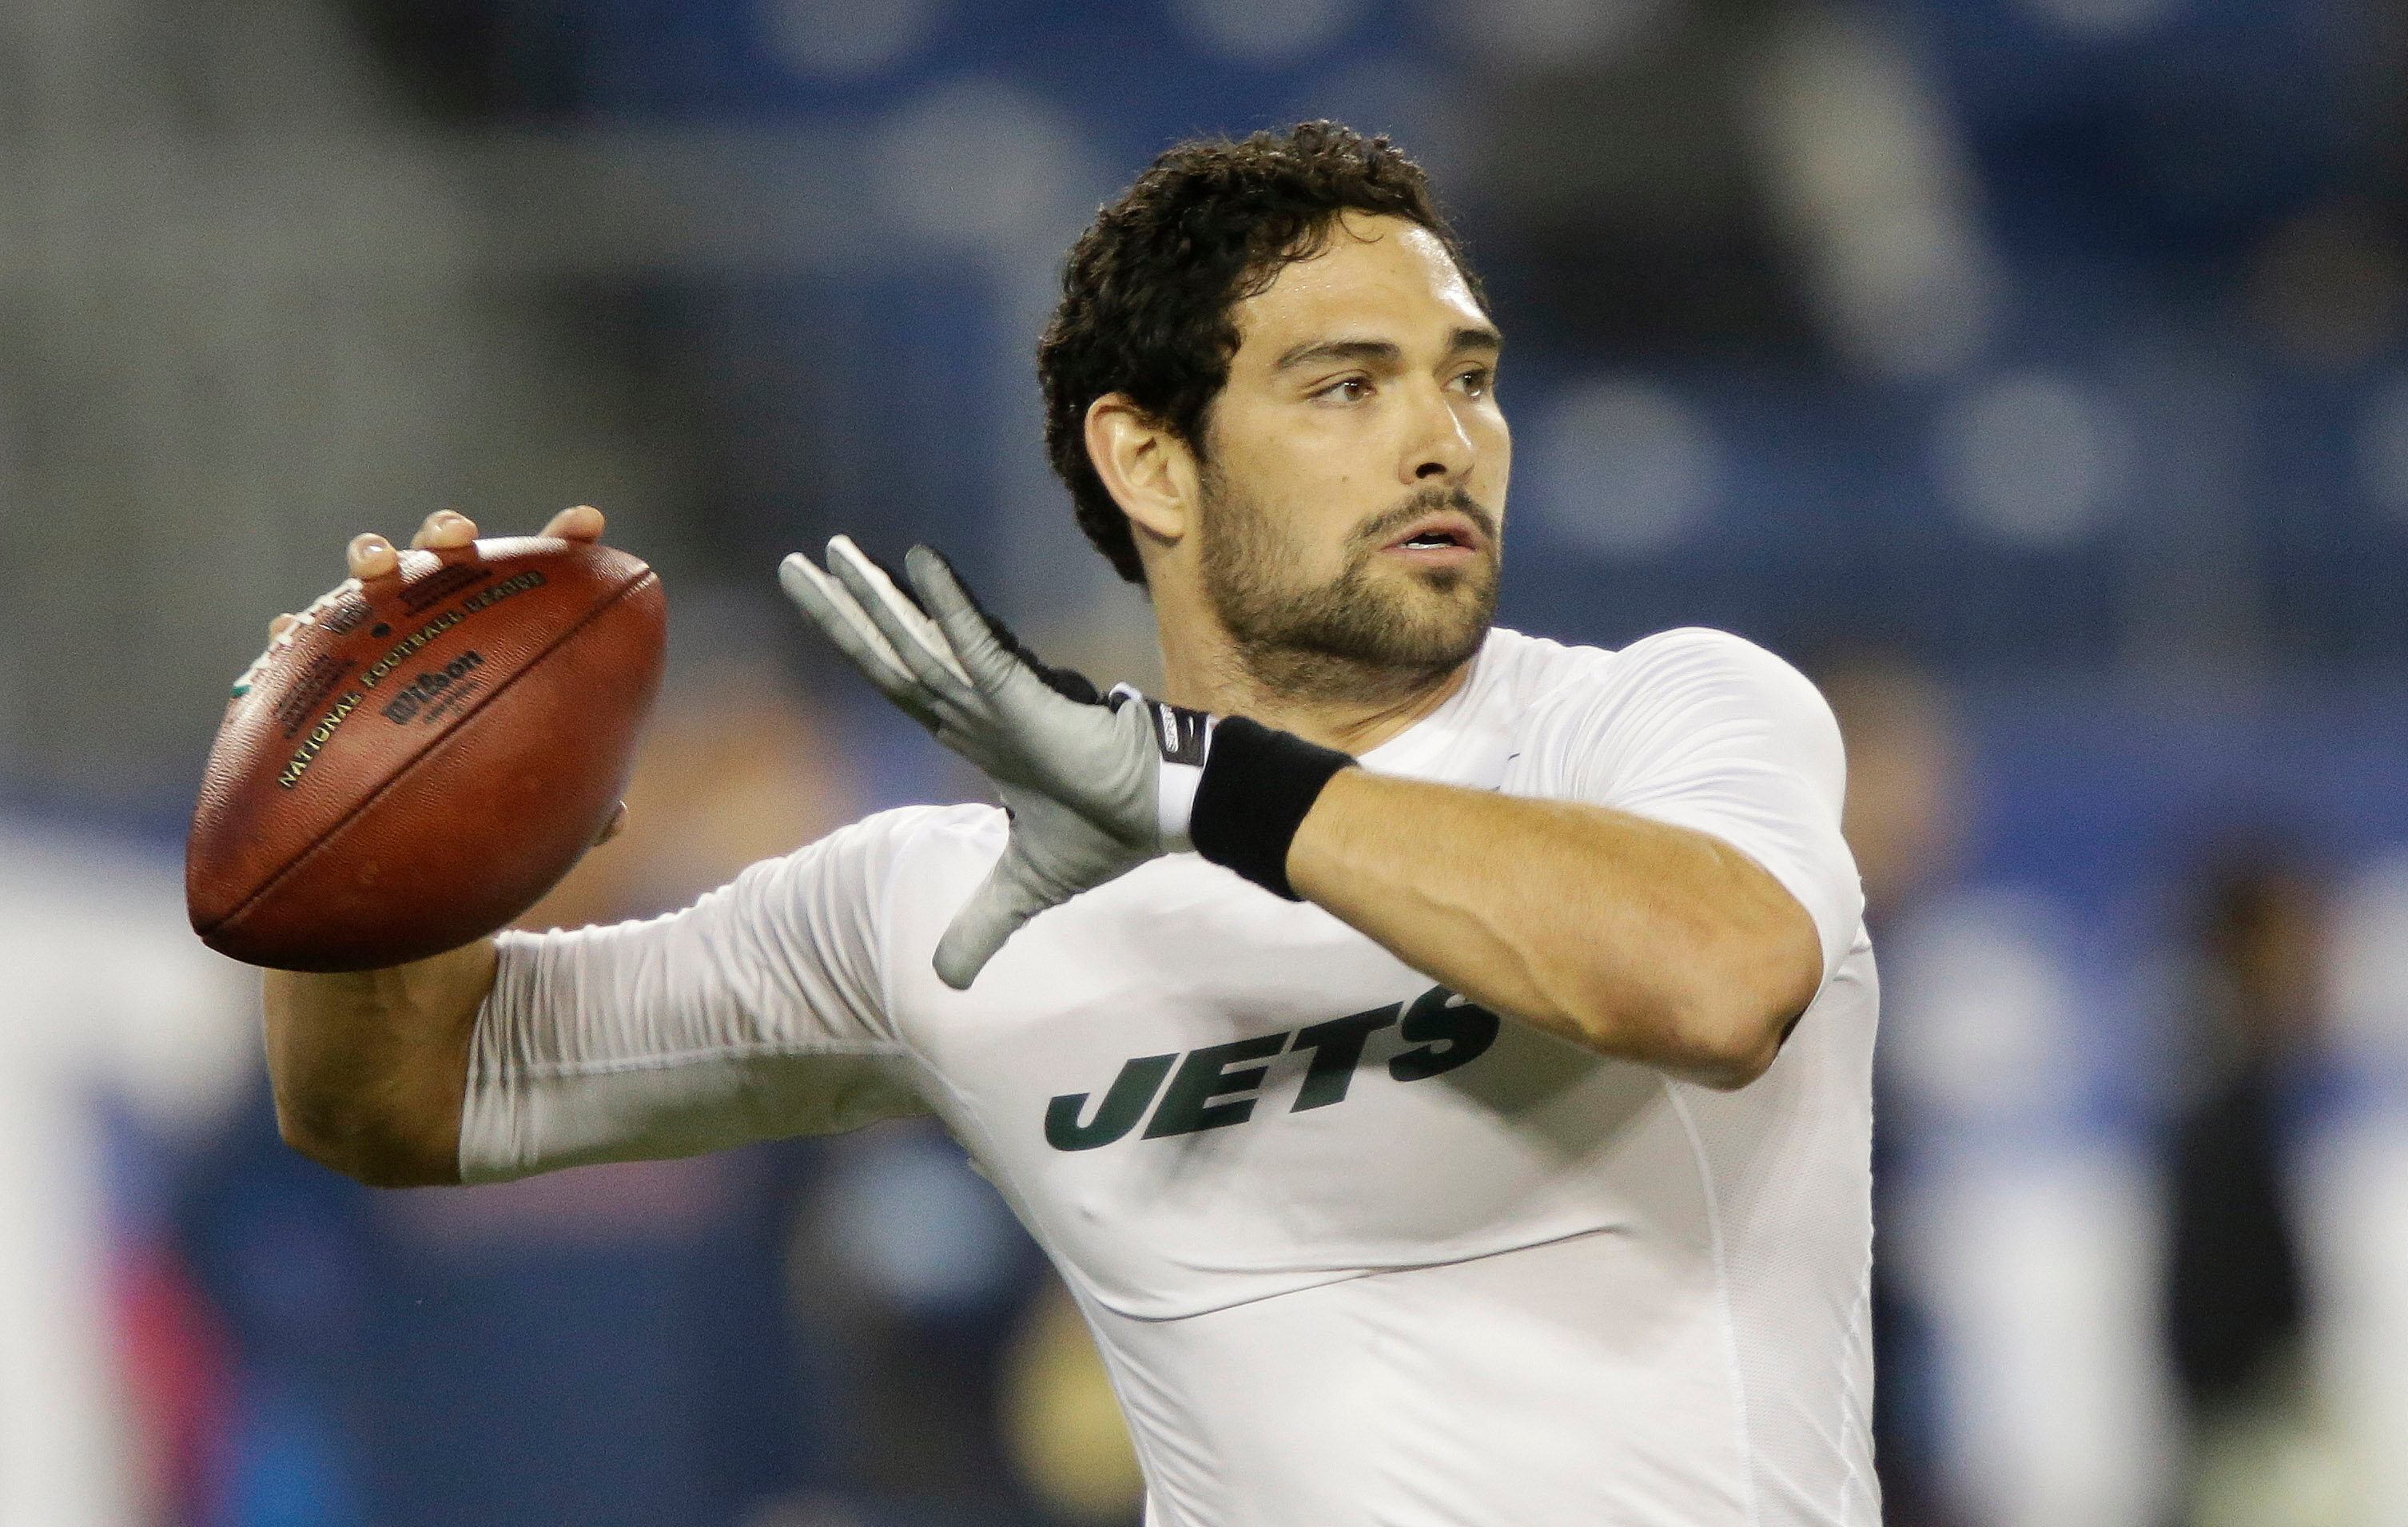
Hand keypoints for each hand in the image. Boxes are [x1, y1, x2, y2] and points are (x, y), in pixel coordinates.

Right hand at [250, 506, 624, 847]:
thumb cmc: (482, 797)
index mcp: (502, 628)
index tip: (588, 523)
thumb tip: (615, 822)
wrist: (397, 821)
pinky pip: (300, 641)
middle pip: (446, 554)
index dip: (565, 543)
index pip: (542, 575)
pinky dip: (294, 631)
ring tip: (374, 565)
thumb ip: (572, 803)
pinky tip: (287, 632)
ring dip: (372, 556)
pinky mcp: (319, 661)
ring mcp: (379, 629)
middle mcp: (440, 613)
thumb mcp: (534, 804)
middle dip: (449, 532)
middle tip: (458, 538)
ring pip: (372, 576)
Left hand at [781, 538, 1193, 987]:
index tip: (820, 604)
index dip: (855, 644)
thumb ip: (980, 925)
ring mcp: (995, 696)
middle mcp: (973, 703)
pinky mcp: (1025, 695)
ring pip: (918, 642)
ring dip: (876, 598)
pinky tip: (917, 560)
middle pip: (889, 651)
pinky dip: (946, 605)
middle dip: (841, 609)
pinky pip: (977, 643)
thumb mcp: (1022, 889)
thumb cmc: (1105, 830)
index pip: (895, 681)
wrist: (1160, 814)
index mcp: (970, 730)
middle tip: (794, 565)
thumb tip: (945, 983)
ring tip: (831, 551)